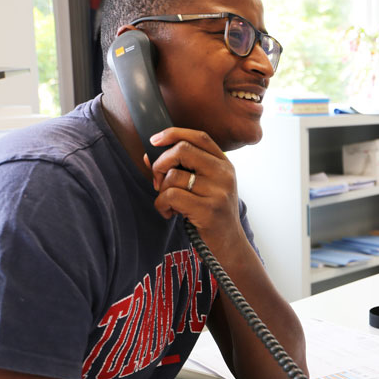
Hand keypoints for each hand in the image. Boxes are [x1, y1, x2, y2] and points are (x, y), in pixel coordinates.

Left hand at [146, 127, 244, 252]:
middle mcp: (225, 175)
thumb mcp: (205, 188)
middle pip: (183, 150)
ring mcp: (218, 192)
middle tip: (158, 180)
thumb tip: (148, 156)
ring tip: (169, 203)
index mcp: (225, 165)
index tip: (154, 140)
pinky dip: (162, 205)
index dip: (174, 133)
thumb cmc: (212, 215)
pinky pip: (171, 196)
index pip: (199, 137)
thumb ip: (182, 169)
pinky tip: (169, 213)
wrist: (229, 245)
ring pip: (173, 176)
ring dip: (161, 191)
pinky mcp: (208, 210)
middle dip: (160, 163)